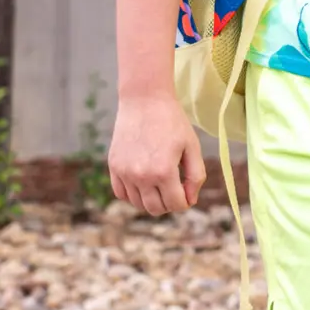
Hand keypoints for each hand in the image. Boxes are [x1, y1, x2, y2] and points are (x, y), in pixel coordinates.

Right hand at [108, 92, 205, 215]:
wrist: (144, 100)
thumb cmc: (172, 122)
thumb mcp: (192, 147)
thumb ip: (195, 176)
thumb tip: (190, 200)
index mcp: (164, 172)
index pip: (176, 204)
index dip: (185, 201)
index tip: (187, 190)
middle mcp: (141, 176)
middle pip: (156, 209)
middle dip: (169, 203)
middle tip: (175, 187)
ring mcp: (124, 173)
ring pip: (138, 204)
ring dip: (151, 199)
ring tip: (161, 182)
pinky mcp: (113, 167)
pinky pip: (122, 194)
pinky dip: (133, 194)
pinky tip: (144, 182)